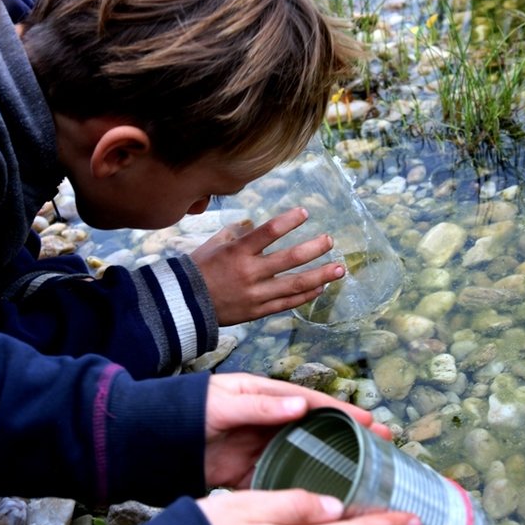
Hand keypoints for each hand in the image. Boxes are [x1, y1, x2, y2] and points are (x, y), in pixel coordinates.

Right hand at [190, 207, 344, 325]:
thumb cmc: (198, 270)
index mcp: (237, 252)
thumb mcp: (213, 245)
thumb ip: (235, 233)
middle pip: (290, 258)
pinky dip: (305, 296)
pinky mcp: (257, 311)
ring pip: (294, 284)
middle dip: (314, 249)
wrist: (184, 305)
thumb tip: (252, 225)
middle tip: (330, 241)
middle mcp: (249, 272)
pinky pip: (287, 303)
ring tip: (339, 268)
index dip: (289, 220)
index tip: (305, 213)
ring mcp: (255, 294)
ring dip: (320, 275)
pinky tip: (320, 288)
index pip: (268, 232)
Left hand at [203, 373, 390, 488]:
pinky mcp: (246, 471)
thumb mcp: (222, 403)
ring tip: (362, 473)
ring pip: (302, 454)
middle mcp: (265, 420)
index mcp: (262, 395)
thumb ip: (259, 407)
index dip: (341, 411)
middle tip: (382, 445)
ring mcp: (258, 446)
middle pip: (314, 428)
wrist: (151, 439)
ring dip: (330, 462)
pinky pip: (279, 477)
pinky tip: (323, 498)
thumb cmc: (185, 410)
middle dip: (347, 436)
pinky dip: (299, 487)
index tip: (370, 420)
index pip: (309, 401)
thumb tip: (299, 405)